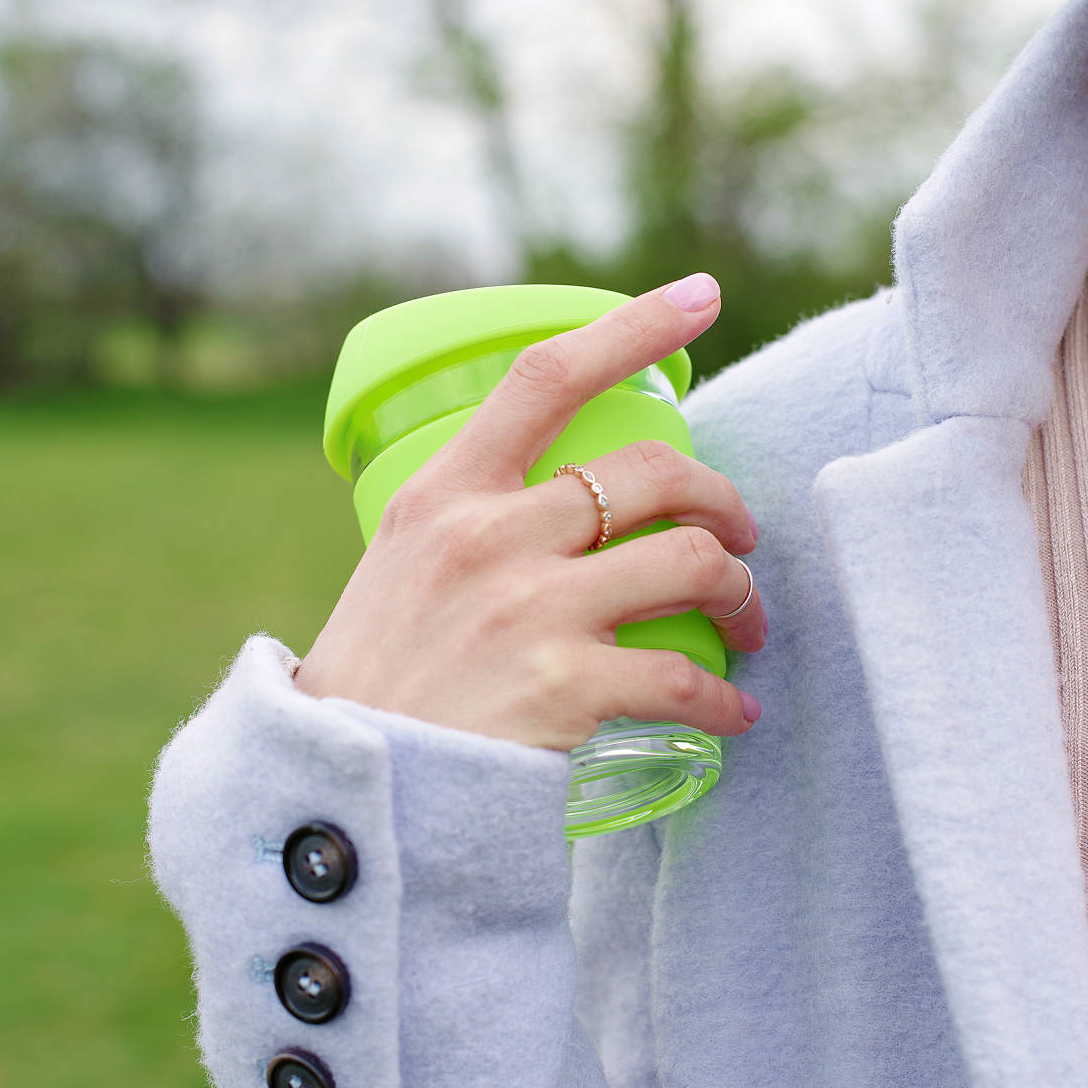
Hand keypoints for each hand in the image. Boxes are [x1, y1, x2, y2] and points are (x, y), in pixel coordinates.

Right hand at [291, 272, 765, 750]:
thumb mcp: (401, 564)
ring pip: (693, 563)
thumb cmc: (376, 680)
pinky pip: (684, 678)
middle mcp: (491, 536)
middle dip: (722, 499)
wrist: (341, 791)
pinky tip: (732, 713)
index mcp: (444, 493)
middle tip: (738, 536)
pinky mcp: (565, 686)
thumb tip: (562, 504)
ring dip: (742, 593)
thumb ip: (472, 522)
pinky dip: (723, 699)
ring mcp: (532, 608)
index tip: (700, 297)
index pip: (546, 375)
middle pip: (653, 471)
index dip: (634, 325)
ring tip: (745, 623)